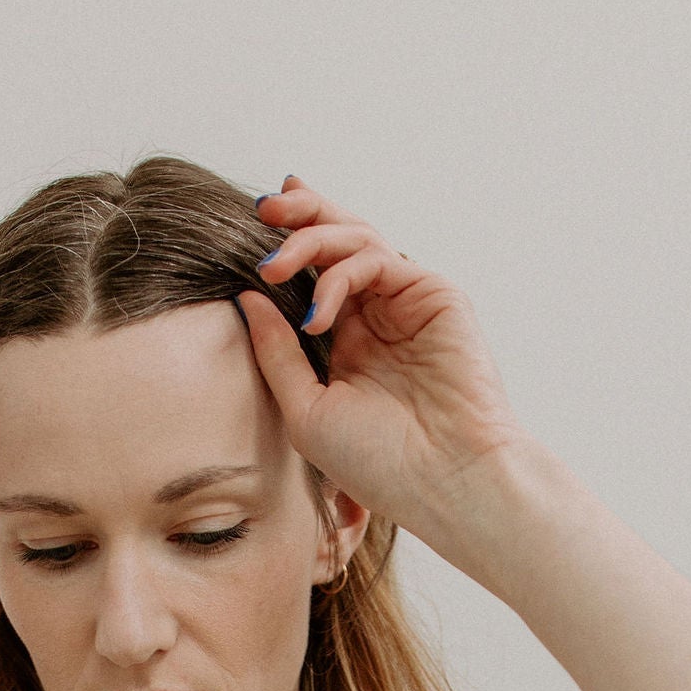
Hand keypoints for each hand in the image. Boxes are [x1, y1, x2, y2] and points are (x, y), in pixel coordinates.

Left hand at [236, 180, 524, 543]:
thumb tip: (247, 297)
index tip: (254, 223)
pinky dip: (340, 275)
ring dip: (311, 239)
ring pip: (357, 239)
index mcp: (351, 340)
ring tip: (273, 266)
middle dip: (300, 215)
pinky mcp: (435, 295)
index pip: (318, 272)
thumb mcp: (306, 409)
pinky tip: (318, 314)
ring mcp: (408, 302)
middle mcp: (380, 315)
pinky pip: (379, 260)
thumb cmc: (379, 463)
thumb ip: (277, 352)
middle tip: (262, 209)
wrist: (443, 482)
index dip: (292, 240)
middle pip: (339, 240)